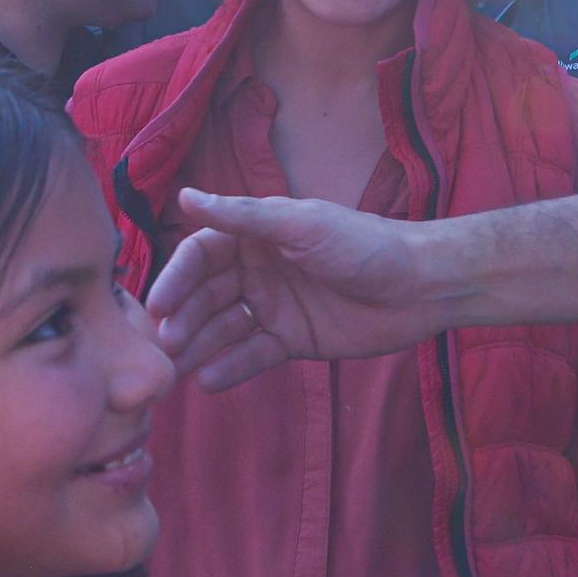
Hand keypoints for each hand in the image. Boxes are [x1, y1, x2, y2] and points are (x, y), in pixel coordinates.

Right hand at [150, 190, 454, 388]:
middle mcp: (258, 269)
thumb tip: (186, 196)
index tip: (157, 305)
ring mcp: (273, 306)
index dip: (177, 279)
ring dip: (199, 346)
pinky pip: (252, 354)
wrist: (420, 286)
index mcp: (256, 235)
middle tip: (164, 345)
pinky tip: (209, 381)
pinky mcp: (292, 339)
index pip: (201, 256)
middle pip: (207, 295)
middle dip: (183, 319)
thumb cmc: (363, 244)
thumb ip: (243, 217)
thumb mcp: (301, 226)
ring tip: (176, 370)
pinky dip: (231, 367)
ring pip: (223, 328)